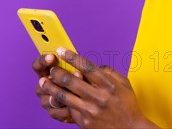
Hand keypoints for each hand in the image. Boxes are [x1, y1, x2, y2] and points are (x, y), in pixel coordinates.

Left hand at [39, 47, 158, 128]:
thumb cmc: (128, 105)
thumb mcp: (124, 84)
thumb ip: (109, 72)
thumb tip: (94, 65)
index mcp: (109, 85)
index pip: (87, 67)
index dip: (72, 57)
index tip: (61, 50)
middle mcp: (98, 97)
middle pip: (72, 81)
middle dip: (57, 72)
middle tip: (51, 68)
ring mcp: (90, 111)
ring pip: (64, 96)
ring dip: (51, 87)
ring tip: (44, 82)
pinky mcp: (84, 122)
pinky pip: (69, 108)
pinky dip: (61, 102)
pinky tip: (54, 97)